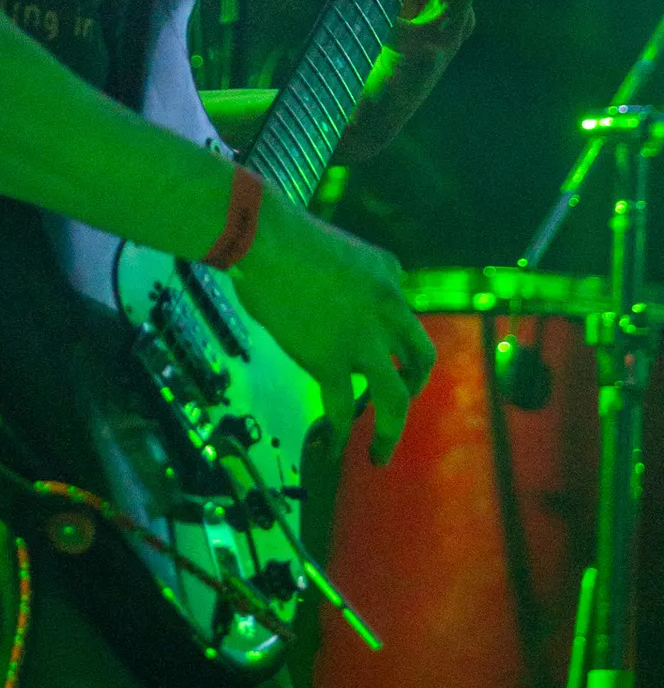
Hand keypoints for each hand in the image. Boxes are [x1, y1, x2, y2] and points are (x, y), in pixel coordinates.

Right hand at [231, 196, 435, 462]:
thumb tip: (342, 297)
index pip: (406, 315)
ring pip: (394, 399)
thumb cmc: (287, 235)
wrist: (265, 240)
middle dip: (414, 384)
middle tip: (400, 399)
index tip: (383, 351)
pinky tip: (333, 448)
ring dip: (390, 431)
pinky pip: (341, 408)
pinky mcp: (330, 361)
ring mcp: (362, 341)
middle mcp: (387, 311)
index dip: (397, 339)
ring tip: (380, 452)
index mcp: (389, 277)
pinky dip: (340, 434)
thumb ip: (355, 273)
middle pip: (422, 359)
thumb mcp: (342, 246)